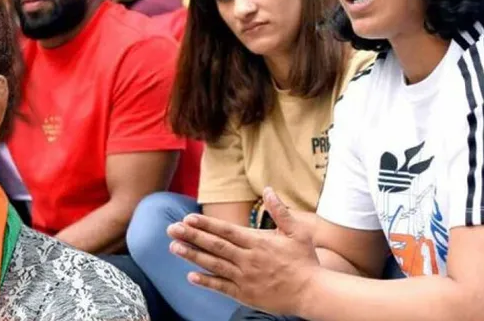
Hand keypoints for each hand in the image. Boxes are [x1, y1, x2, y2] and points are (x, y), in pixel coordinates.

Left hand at [167, 187, 319, 315]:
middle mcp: (248, 259)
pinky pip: (221, 287)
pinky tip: (190, 276)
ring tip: (174, 247)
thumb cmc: (305, 260)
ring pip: (214, 265)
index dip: (206, 224)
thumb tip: (269, 189)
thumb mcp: (297, 231)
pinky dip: (206, 281)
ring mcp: (244, 277)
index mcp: (258, 242)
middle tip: (172, 228)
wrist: (311, 292)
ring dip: (192, 256)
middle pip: (215, 245)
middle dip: (192, 236)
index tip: (188, 218)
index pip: (226, 231)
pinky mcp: (245, 294)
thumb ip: (280, 211)